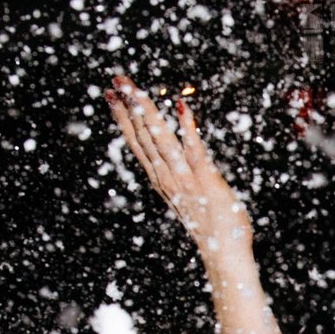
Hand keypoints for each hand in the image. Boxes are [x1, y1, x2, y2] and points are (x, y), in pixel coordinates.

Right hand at [103, 75, 253, 262]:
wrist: (223, 253)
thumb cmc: (210, 225)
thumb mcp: (186, 195)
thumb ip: (176, 174)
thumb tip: (171, 155)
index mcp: (160, 178)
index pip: (136, 141)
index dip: (123, 117)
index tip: (111, 94)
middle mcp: (167, 177)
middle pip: (143, 136)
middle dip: (129, 106)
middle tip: (116, 80)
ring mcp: (184, 179)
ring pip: (160, 140)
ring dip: (148, 112)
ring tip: (134, 89)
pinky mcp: (205, 180)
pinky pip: (194, 150)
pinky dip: (187, 129)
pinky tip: (182, 107)